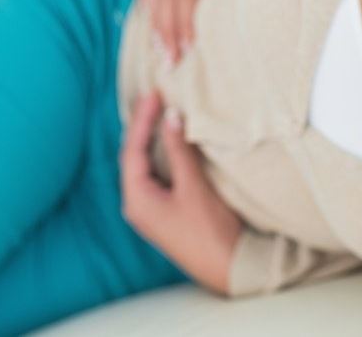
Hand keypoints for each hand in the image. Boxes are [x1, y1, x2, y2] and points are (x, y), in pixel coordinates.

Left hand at [119, 90, 241, 294]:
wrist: (229, 268)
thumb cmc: (209, 231)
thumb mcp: (193, 187)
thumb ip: (179, 151)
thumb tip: (171, 116)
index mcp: (137, 199)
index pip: (132, 150)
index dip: (142, 119)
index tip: (154, 94)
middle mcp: (138, 204)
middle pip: (134, 156)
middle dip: (142, 126)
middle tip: (153, 97)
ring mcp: (151, 209)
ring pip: (145, 165)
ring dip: (151, 139)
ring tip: (159, 111)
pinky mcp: (165, 211)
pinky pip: (157, 174)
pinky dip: (162, 154)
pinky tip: (170, 141)